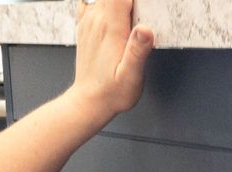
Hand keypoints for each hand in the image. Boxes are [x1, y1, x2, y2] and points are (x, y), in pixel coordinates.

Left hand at [71, 0, 153, 123]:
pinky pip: (91, 2)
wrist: (89, 102)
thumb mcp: (131, 76)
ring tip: (126, 24)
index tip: (144, 9)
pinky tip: (111, 17)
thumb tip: (146, 29)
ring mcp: (89, 20)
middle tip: (136, 21)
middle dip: (130, 2)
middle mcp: (97, 19)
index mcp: (111, 26)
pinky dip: (101, 4)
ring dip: (118, 3)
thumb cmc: (112, 93)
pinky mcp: (85, 25)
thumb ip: (138, 51)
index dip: (136, 0)